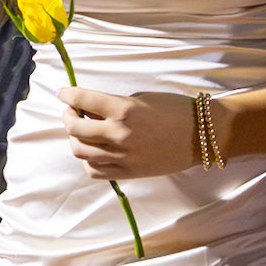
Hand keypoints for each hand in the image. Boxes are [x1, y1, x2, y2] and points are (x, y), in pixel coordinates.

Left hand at [60, 86, 200, 180]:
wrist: (201, 136)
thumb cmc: (176, 111)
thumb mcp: (142, 99)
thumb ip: (114, 105)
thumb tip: (90, 110)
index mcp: (123, 109)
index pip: (82, 99)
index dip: (67, 94)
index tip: (63, 93)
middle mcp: (119, 133)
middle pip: (75, 128)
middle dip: (68, 116)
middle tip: (71, 112)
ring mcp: (123, 155)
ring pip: (80, 151)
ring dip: (75, 139)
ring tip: (81, 132)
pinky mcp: (129, 172)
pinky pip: (95, 170)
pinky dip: (88, 160)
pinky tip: (94, 152)